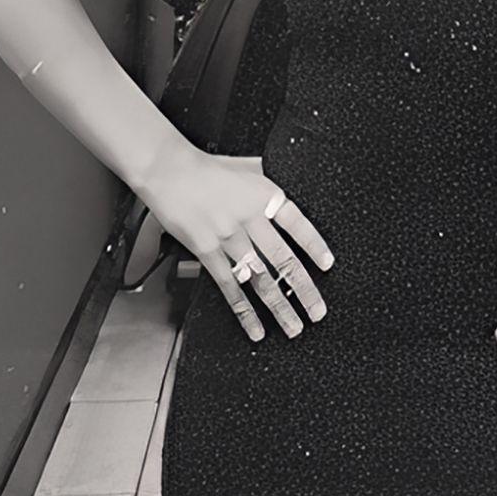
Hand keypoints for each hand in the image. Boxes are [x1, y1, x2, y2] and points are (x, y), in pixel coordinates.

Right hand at [137, 143, 333, 340]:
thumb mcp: (247, 169)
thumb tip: (288, 197)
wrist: (169, 170)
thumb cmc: (206, 168)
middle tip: (318, 312)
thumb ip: (267, 189)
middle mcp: (251, 219)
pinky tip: (255, 327)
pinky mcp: (207, 251)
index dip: (315, 246)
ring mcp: (229, 238)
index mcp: (265, 196)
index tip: (328, 265)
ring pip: (261, 279)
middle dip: (304, 290)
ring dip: (279, 307)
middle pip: (284, 260)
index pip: (299, 225)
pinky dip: (244, 311)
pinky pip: (230, 286)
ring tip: (294, 328)